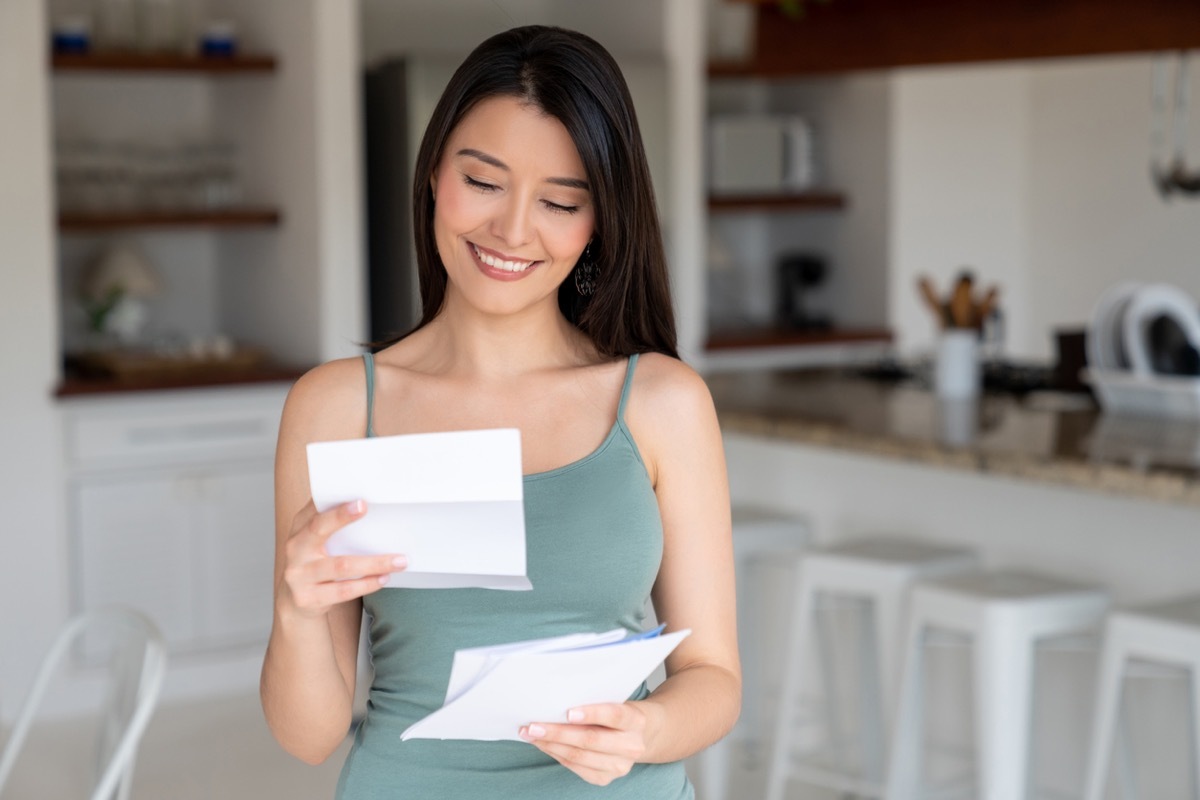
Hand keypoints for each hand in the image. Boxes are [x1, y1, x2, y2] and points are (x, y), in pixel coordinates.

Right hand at [278, 499, 405, 617]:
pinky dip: (367, 584)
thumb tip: (365, 504)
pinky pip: (343, 590)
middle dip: (342, 517)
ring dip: (374, 563)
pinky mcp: (307, 597)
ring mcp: (298, 574)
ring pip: (341, 565)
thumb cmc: (316, 562)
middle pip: (319, 529)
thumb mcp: (316, 540)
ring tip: (399, 561)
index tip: (359, 501)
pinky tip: (383, 578)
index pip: (315, 510)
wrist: (296, 601)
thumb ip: (331, 522)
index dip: (335, 505)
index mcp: (300, 529)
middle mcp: (295, 549)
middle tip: (366, 509)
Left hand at [518, 702, 648, 785]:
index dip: (592, 713)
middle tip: (534, 725)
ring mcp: (619, 766)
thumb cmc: (618, 712)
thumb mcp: (615, 700)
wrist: (639, 735)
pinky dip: (556, 754)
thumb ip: (594, 700)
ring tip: (531, 734)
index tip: (568, 711)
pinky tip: (543, 744)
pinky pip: (575, 767)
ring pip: (579, 756)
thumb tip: (556, 700)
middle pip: (591, 740)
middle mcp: (631, 746)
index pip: (615, 716)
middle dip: (558, 732)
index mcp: (636, 720)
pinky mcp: (605, 778)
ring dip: (551, 745)